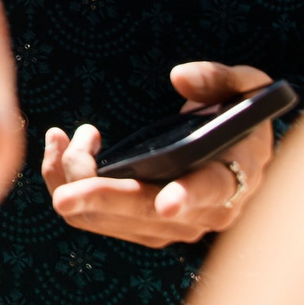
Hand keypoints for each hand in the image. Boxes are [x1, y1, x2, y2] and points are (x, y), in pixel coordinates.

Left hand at [43, 62, 272, 246]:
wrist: (236, 149)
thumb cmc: (239, 114)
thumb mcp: (245, 88)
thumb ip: (218, 79)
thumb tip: (181, 78)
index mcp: (234, 176)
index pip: (211, 189)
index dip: (188, 196)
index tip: (167, 202)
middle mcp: (203, 212)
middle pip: (143, 212)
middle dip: (101, 202)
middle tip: (63, 196)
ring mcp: (169, 225)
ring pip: (106, 219)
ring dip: (72, 179)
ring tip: (61, 135)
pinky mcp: (140, 226)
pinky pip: (92, 216)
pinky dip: (65, 182)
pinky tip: (58, 146)